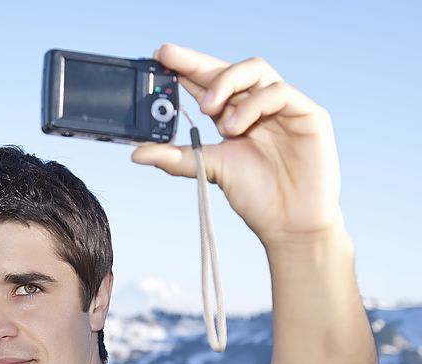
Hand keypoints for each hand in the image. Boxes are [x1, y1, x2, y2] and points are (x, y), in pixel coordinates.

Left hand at [132, 43, 344, 246]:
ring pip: (254, 70)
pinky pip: (278, 93)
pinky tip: (235, 127)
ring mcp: (283, 108)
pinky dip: (252, 105)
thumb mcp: (209, 170)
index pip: (207, 83)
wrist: (290, 224)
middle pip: (227, 69)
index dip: (184, 67)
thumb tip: (137, 153)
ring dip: (225, 84)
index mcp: (232, 116)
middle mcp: (256, 106)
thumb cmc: (256, 197)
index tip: (158, 58)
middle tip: (170, 61)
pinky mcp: (308, 114)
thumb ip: (176, 158)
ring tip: (209, 113)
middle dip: (196, 61)